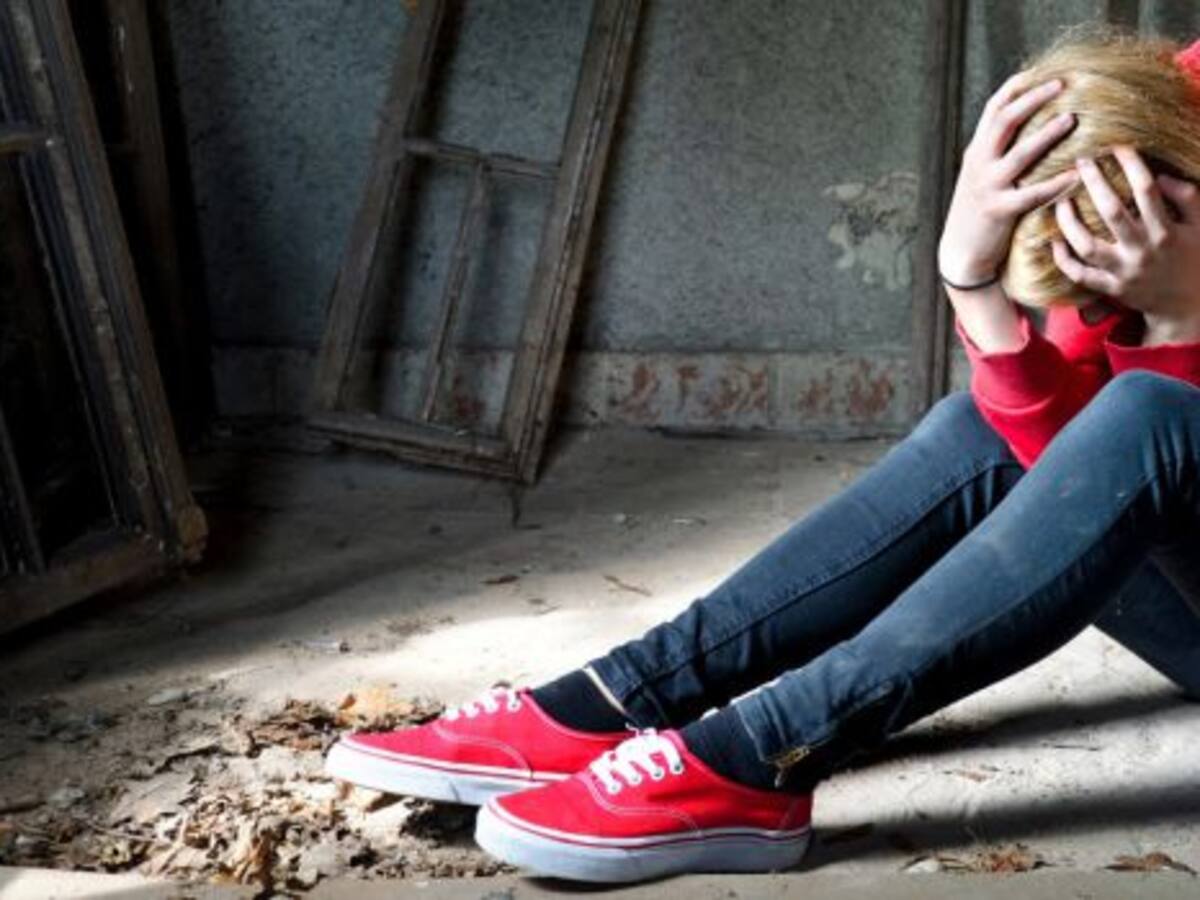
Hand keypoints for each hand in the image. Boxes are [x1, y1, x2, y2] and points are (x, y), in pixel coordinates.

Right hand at [938, 70, 1081, 282]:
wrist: (960, 252)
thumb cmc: (979, 212)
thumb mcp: (981, 176)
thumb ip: (998, 152)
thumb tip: (1028, 126)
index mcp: (977, 152)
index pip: (994, 109)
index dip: (1017, 87)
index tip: (1044, 71)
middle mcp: (979, 164)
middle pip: (1004, 121)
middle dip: (1033, 99)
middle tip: (1063, 84)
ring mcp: (988, 187)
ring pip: (1020, 154)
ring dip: (1047, 134)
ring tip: (1072, 118)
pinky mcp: (999, 211)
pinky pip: (1032, 194)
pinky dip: (1056, 183)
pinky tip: (1076, 175)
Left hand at [1052, 145, 1199, 324]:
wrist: (1188, 307)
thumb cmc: (1194, 259)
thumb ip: (1188, 198)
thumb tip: (1161, 176)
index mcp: (1166, 231)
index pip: (1146, 191)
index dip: (1131, 165)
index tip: (1118, 146)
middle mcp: (1143, 250)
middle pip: (1112, 212)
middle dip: (1095, 183)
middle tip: (1081, 160)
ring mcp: (1124, 271)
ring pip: (1087, 246)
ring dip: (1069, 223)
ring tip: (1060, 201)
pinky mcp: (1111, 289)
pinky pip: (1080, 275)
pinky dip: (1064, 260)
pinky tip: (1054, 242)